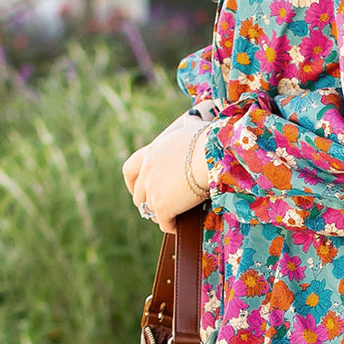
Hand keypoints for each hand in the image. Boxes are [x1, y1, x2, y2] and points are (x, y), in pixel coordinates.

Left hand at [123, 114, 211, 232]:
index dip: (132, 183)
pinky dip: (171, 226)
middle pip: (138, 194)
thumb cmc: (210, 140)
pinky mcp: (162, 206)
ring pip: (150, 210)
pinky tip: (179, 227)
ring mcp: (152, 190)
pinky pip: (164, 223)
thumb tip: (192, 116)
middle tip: (160, 208)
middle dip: (147, 203)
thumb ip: (188, 125)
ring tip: (172, 219)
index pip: (130, 169)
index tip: (137, 189)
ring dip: (160, 216)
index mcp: (152, 152)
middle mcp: (147, 171)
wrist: (213, 154)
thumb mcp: (193, 129)